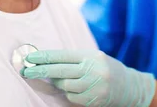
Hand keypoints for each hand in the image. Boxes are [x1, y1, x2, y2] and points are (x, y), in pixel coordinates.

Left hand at [22, 49, 155, 106]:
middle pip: (60, 71)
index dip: (45, 57)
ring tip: (64, 81)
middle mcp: (93, 70)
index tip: (31, 58)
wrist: (130, 86)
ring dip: (59, 84)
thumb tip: (48, 63)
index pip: (63, 56)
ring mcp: (94, 86)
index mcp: (91, 56)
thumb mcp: (94, 58)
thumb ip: (75, 60)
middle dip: (41, 71)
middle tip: (27, 71)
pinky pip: (73, 97)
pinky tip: (78, 89)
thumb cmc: (107, 69)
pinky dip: (71, 94)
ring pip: (65, 86)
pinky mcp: (94, 100)